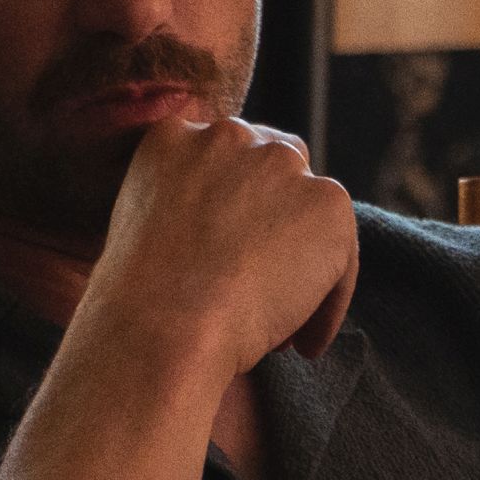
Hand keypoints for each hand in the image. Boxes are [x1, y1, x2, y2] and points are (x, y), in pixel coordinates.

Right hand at [81, 118, 359, 381]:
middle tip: (265, 284)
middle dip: (278, 222)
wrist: (164, 324)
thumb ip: (183, 213)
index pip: (223, 157)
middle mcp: (229, 135)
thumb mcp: (143, 234)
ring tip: (280, 326)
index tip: (233, 255)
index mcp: (172, 137)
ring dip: (302, 264)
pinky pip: (340, 256)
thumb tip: (229, 246)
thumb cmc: (139, 305)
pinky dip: (327, 303)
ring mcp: (280, 163)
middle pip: (276, 168)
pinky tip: (301, 345)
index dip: (236, 207)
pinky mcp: (327, 201)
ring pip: (311, 214)